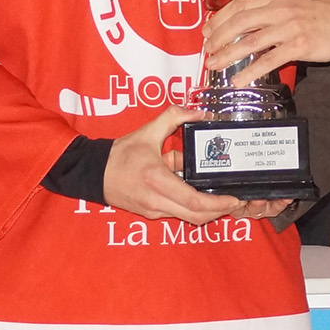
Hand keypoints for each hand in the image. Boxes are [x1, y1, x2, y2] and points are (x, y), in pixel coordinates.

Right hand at [103, 106, 291, 226]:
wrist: (94, 173)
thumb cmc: (119, 155)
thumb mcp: (147, 132)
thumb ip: (174, 117)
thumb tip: (199, 111)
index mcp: (157, 180)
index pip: (193, 201)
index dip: (217, 204)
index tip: (233, 198)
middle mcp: (156, 201)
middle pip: (197, 216)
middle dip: (220, 212)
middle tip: (235, 201)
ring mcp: (153, 211)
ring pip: (189, 218)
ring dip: (208, 212)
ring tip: (224, 199)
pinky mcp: (151, 214)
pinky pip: (178, 215)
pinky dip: (193, 209)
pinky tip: (202, 197)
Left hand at [205, 0, 329, 85]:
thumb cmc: (321, 16)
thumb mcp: (293, 3)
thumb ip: (270, 10)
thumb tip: (244, 23)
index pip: (240, 5)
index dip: (220, 18)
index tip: (207, 30)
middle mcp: (280, 9)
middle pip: (239, 22)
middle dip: (218, 37)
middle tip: (207, 50)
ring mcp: (289, 27)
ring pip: (249, 41)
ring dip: (228, 54)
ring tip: (214, 64)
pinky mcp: (298, 46)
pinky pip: (268, 60)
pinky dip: (250, 71)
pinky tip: (238, 79)